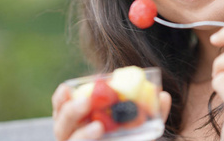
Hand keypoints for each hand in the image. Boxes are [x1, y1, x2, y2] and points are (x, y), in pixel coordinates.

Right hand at [52, 83, 171, 140]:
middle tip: (86, 101)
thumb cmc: (132, 138)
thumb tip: (163, 95)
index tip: (67, 88)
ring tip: (98, 127)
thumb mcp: (143, 126)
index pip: (61, 110)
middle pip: (61, 127)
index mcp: (80, 124)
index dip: (60, 99)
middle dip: (70, 112)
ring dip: (81, 135)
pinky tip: (98, 134)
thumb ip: (151, 112)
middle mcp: (74, 139)